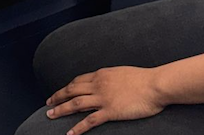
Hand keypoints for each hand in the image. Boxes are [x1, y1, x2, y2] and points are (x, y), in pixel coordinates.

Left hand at [45, 66, 165, 134]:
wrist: (155, 85)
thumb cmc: (145, 79)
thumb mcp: (123, 73)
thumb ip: (112, 78)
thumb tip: (108, 83)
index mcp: (102, 74)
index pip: (78, 80)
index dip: (67, 87)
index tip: (60, 92)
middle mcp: (99, 84)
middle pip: (72, 90)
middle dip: (58, 97)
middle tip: (47, 103)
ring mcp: (103, 98)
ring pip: (75, 103)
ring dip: (61, 110)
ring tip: (50, 116)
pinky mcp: (110, 111)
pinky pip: (89, 120)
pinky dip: (77, 128)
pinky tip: (70, 133)